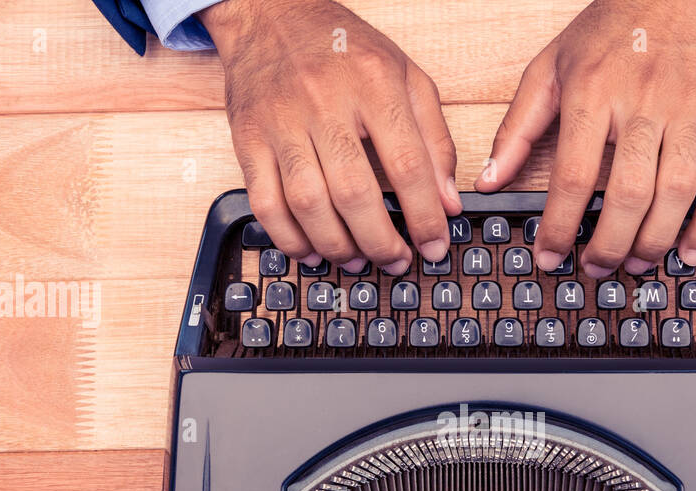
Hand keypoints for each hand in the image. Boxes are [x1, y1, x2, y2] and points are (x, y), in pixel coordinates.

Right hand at [200, 0, 461, 272]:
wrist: (270, 13)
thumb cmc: (343, 48)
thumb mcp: (406, 77)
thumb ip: (434, 139)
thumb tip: (447, 202)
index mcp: (374, 83)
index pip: (407, 164)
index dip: (425, 216)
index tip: (435, 246)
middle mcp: (324, 101)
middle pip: (354, 192)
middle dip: (380, 241)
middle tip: (396, 261)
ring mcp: (281, 122)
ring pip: (308, 204)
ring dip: (337, 246)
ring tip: (359, 261)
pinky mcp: (248, 139)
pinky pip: (265, 203)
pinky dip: (289, 238)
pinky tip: (312, 251)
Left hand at [477, 0, 695, 275]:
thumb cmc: (614, 28)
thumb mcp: (551, 67)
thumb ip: (517, 127)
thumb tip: (488, 180)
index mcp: (593, 92)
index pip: (573, 175)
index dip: (559, 226)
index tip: (549, 256)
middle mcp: (643, 103)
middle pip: (628, 193)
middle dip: (609, 245)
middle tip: (594, 269)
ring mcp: (691, 112)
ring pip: (676, 193)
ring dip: (654, 241)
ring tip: (634, 265)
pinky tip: (688, 252)